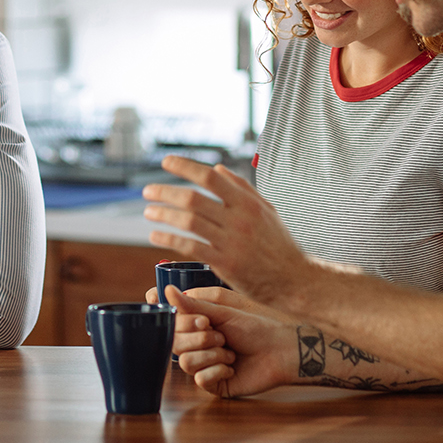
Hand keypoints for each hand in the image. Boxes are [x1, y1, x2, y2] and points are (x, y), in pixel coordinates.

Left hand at [143, 155, 311, 310]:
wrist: (295, 280)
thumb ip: (242, 188)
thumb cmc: (280, 245)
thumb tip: (218, 170)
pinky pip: (190, 247)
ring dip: (163, 214)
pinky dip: (169, 239)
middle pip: (193, 198)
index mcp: (247, 203)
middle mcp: (238, 219)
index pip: (210, 177)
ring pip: (189, 221)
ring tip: (148, 212)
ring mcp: (231, 242)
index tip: (166, 162)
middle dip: (165, 192)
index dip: (185, 167)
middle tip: (147, 191)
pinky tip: (156, 236)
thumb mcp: (266, 210)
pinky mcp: (225, 264)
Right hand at [166, 287, 298, 398]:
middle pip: (175, 344)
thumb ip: (193, 304)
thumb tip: (167, 290)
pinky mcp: (213, 383)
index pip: (172, 324)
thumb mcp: (223, 312)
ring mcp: (205, 364)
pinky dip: (217, 371)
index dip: (182, 323)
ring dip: (211, 356)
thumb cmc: (256, 326)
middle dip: (199, 340)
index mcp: (198, 323)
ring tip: (230, 352)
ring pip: (185, 362)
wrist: (279, 351)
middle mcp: (198, 343)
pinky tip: (231, 368)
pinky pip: (200, 379)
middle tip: (221, 336)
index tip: (203, 321)